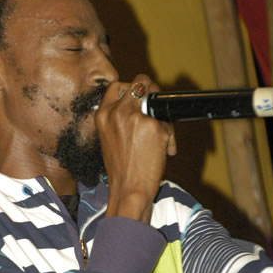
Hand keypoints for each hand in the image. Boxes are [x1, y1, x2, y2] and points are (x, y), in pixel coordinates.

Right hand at [95, 75, 176, 223]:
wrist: (128, 189)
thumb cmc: (121, 170)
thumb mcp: (109, 139)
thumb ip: (119, 120)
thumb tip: (140, 106)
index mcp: (102, 115)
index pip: (117, 86)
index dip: (132, 88)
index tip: (140, 98)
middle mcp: (117, 112)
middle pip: (140, 82)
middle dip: (152, 91)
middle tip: (156, 108)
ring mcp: (136, 117)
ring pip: (157, 102)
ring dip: (162, 119)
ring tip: (161, 139)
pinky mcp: (154, 126)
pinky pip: (168, 124)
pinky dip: (170, 137)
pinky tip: (164, 151)